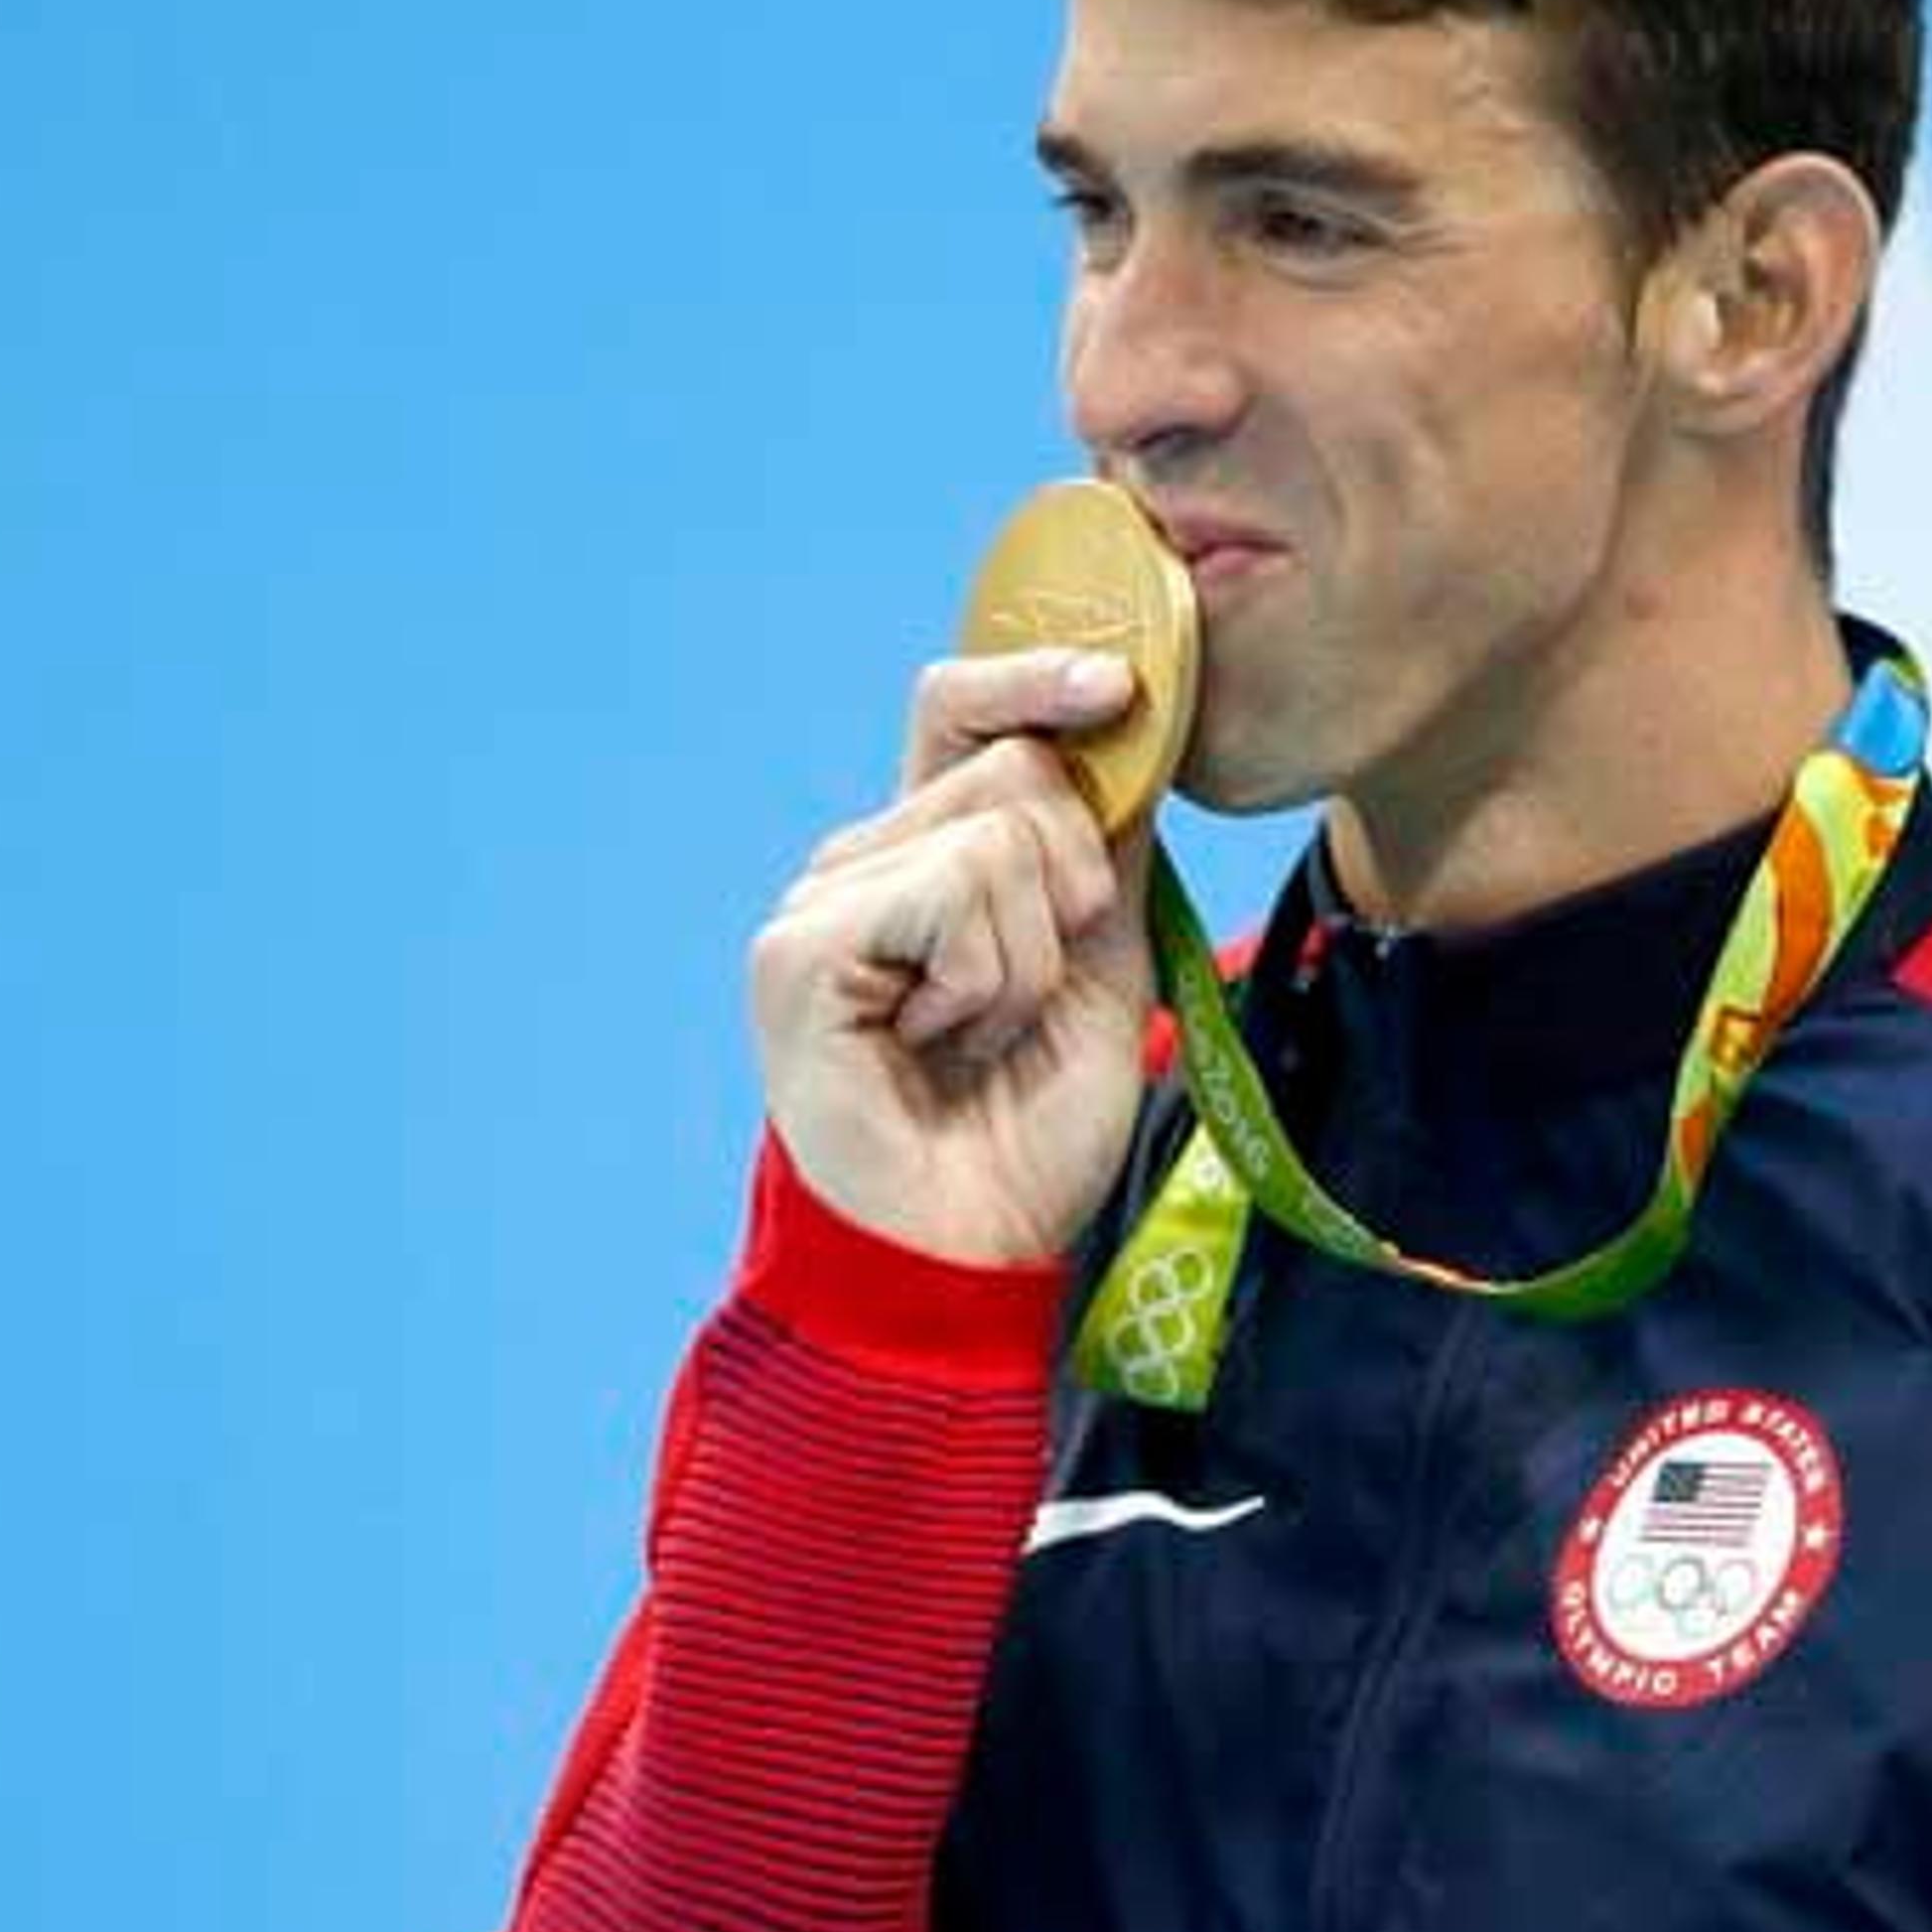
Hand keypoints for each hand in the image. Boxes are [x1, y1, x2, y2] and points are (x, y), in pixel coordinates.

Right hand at [746, 646, 1163, 1270]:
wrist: (970, 1251)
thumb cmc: (1027, 1134)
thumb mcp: (1101, 974)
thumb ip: (1102, 860)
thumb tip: (1128, 741)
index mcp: (922, 861)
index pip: (963, 712)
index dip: (1039, 679)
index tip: (1120, 687)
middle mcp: (860, 864)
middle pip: (1013, 766)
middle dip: (1071, 890)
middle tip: (1025, 1003)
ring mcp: (822, 901)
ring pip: (998, 832)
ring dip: (1030, 960)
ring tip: (978, 1039)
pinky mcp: (803, 948)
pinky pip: (954, 891)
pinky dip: (985, 980)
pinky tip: (937, 1045)